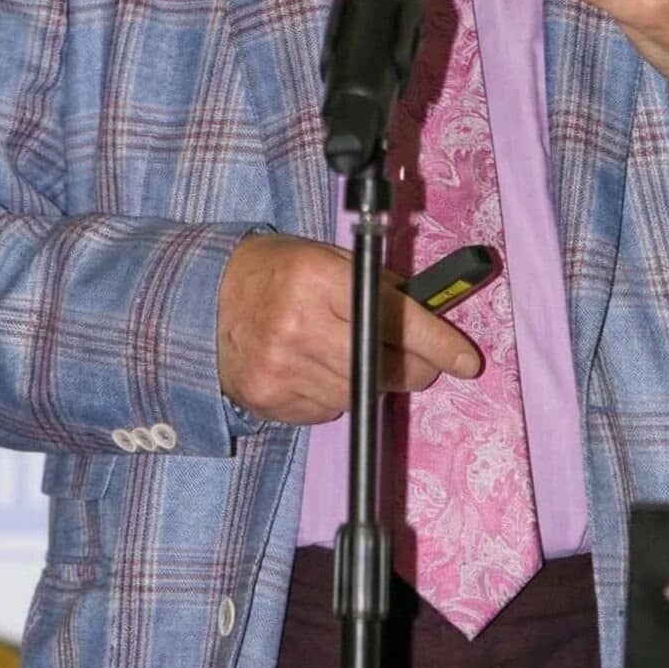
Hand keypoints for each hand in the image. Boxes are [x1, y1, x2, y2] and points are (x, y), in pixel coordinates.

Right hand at [216, 233, 481, 424]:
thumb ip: (375, 283)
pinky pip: (326, 411)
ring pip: (357, 395)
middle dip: (414, 369)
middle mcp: (299, 327)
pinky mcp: (269, 401)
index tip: (465, 360)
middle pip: (382, 367)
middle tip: (422, 364)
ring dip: (372, 381)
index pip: (393, 317)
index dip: (437, 342)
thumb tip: (426, 315)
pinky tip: (322, 370)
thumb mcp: (326, 256)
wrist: (203, 299)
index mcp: (318, 279)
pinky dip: (337, 395)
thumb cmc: (275, 270)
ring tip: (356, 356)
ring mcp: (282, 369)